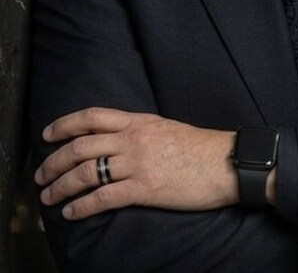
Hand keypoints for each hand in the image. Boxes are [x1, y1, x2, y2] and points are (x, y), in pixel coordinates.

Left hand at [34, 108, 238, 220]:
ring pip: (87, 172)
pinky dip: (82, 206)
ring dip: (61, 186)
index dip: (65, 125)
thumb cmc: (199, 148)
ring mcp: (138, 163)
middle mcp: (134, 138)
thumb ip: (139, 131)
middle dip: (54, 161)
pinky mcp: (145, 188)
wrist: (225, 162)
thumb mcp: (164, 128)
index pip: (93, 116)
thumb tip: (116, 139)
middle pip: (81, 146)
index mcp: (139, 121)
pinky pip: (104, 197)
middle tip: (41, 174)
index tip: (48, 134)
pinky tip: (72, 212)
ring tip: (49, 196)